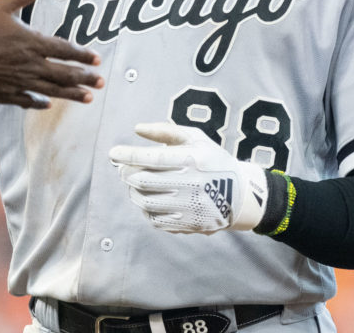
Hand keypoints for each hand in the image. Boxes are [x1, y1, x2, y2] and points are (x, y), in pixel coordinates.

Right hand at [0, 0, 103, 108]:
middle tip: (101, 83)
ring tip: (88, 99)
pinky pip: (26, 100)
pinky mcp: (4, 94)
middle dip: (84, 78)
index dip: (82, 54)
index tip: (98, 60)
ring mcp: (18, 81)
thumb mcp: (1, 4)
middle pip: (63, 73)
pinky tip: (47, 106)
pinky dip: (38, 103)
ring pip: (51, 90)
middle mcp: (30, 65)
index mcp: (31, 43)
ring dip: (71, 94)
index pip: (64, 49)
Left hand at [109, 121, 268, 233]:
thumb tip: (137, 129)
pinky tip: (148, 198)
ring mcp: (189, 207)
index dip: (128, 155)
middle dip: (127, 173)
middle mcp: (191, 184)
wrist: (240, 195)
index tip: (113, 152)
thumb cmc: (212, 160)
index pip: (152, 158)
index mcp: (192, 160)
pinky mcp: (188, 225)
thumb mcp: (196, 138)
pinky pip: (154, 219)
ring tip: (135, 183)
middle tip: (123, 168)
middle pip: (144, 181)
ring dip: (133, 191)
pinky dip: (145, 208)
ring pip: (145, 201)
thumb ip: (165, 130)